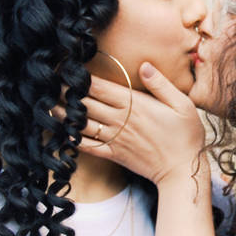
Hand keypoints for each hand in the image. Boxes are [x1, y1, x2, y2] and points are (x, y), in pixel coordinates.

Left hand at [56, 63, 205, 185]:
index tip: (65, 69)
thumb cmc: (186, 135)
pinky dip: (72, 139)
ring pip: (80, 123)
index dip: (79, 77)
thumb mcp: (182, 104)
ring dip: (63, 114)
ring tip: (48, 105)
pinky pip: (87, 146)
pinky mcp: (113, 154)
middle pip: (85, 103)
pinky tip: (62, 132)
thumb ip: (160, 84)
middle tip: (49, 84)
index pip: (98, 87)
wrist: (182, 170)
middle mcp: (120, 120)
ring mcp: (115, 138)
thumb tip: (144, 65)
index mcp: (134, 104)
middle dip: (66, 93)